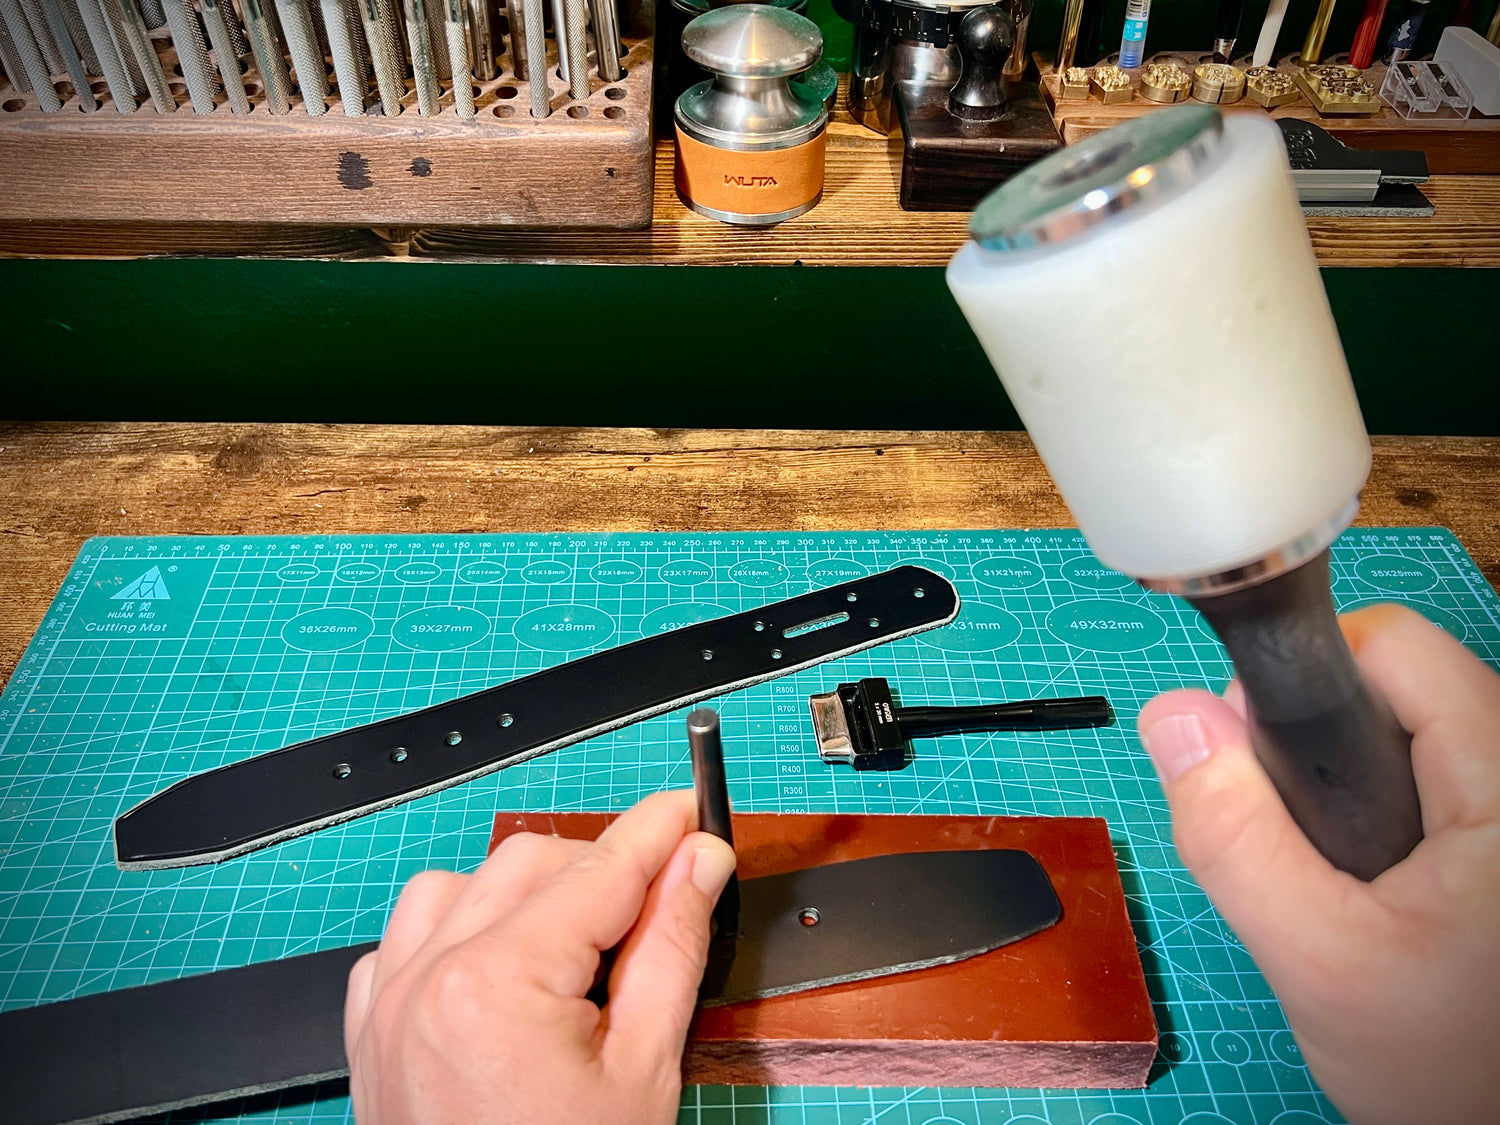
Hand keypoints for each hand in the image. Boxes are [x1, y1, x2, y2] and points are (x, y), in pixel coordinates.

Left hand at [343, 790, 736, 1124]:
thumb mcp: (643, 1071)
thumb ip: (670, 948)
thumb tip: (696, 865)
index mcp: (498, 982)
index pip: (598, 871)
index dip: (655, 833)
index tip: (688, 811)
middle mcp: (429, 976)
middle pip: (532, 861)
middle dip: (602, 871)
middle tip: (660, 906)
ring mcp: (390, 1001)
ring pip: (464, 882)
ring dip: (526, 895)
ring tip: (580, 951)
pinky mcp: (371, 1028)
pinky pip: (409, 933)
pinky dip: (459, 929)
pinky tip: (504, 970)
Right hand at [1138, 604, 1499, 1124]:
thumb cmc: (1448, 1065)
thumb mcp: (1315, 959)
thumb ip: (1234, 836)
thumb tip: (1172, 717)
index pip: (1389, 646)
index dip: (1302, 689)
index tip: (1265, 770)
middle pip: (1398, 682)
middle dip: (1319, 747)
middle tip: (1302, 845)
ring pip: (1409, 728)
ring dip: (1347, 782)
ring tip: (1344, 875)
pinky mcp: (1499, 834)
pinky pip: (1431, 772)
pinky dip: (1382, 809)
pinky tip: (1378, 882)